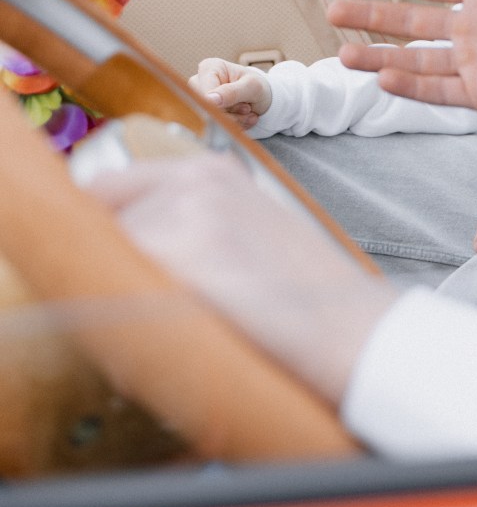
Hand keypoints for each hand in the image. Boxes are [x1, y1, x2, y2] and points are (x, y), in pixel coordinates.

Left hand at [86, 153, 393, 405]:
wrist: (347, 326)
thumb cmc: (302, 293)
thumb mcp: (248, 229)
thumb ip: (189, 223)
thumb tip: (124, 248)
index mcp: (208, 171)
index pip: (108, 187)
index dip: (100, 228)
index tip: (101, 256)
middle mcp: (190, 181)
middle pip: (99, 223)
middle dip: (110, 262)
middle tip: (147, 300)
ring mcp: (183, 216)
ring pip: (108, 260)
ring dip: (121, 296)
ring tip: (173, 324)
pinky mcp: (179, 257)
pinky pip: (119, 290)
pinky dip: (130, 322)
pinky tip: (175, 335)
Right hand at [189, 56, 270, 128]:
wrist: (261, 97)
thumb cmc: (255, 86)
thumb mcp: (252, 87)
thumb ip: (232, 92)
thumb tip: (209, 99)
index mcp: (209, 68)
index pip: (205, 94)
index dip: (222, 106)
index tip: (244, 108)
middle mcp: (199, 81)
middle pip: (205, 108)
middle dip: (230, 114)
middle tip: (248, 108)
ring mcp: (199, 98)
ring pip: (209, 119)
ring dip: (233, 121)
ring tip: (247, 112)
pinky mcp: (203, 111)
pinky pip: (212, 125)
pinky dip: (231, 126)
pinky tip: (242, 118)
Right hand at [327, 0, 476, 124]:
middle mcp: (472, 27)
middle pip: (411, 23)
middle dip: (372, 18)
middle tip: (333, 13)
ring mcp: (474, 62)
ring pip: (415, 60)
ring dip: (379, 57)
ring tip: (343, 54)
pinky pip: (437, 90)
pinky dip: (410, 86)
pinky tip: (382, 78)